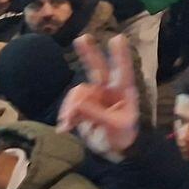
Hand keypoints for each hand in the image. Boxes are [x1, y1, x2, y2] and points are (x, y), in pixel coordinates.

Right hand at [59, 35, 142, 161]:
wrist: (113, 151)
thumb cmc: (123, 136)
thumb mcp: (115, 127)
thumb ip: (97, 114)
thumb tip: (78, 104)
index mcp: (124, 92)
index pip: (122, 70)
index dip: (120, 55)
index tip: (118, 38)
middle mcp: (108, 90)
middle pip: (97, 68)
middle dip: (89, 53)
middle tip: (81, 38)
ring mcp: (94, 96)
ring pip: (77, 93)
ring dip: (70, 107)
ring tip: (68, 123)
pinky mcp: (82, 106)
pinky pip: (70, 105)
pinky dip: (66, 115)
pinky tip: (65, 127)